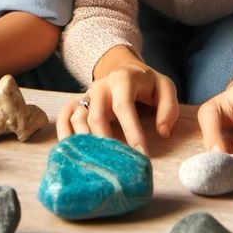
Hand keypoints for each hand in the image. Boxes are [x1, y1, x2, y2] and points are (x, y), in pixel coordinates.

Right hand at [57, 47, 178, 153]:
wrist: (123, 67)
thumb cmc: (146, 83)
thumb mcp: (164, 88)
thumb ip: (168, 108)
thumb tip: (162, 132)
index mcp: (122, 80)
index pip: (124, 107)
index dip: (132, 131)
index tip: (141, 155)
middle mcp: (100, 87)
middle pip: (96, 116)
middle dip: (106, 143)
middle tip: (117, 165)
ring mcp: (86, 95)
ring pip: (78, 119)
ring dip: (85, 142)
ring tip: (97, 164)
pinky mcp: (77, 103)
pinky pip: (64, 117)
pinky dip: (65, 134)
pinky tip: (72, 152)